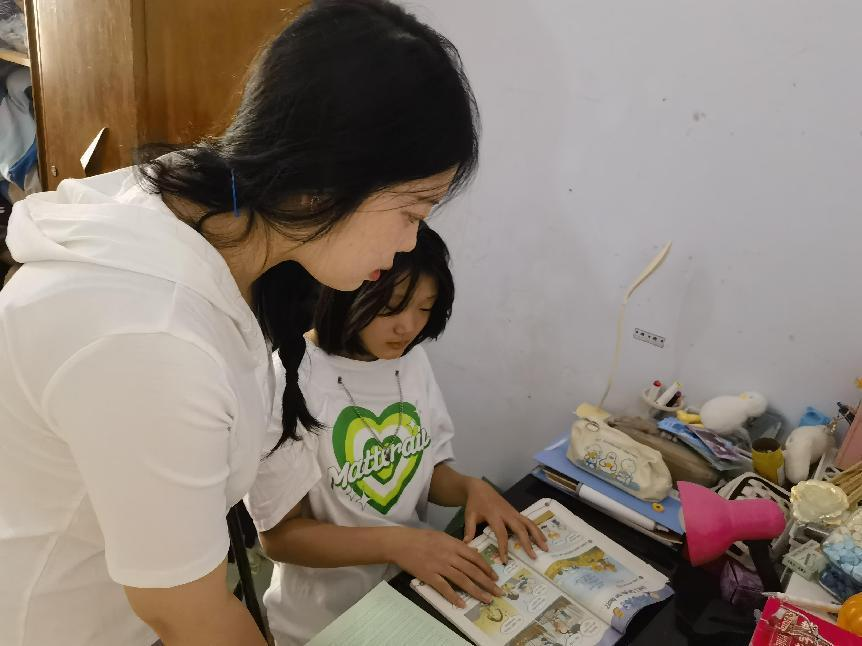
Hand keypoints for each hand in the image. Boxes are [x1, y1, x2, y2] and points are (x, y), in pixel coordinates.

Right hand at [388, 527, 503, 607]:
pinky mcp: (429, 575)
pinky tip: (462, 604)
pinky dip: (453, 596)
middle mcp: (449, 555)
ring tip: (486, 599)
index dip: (486, 568)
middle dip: (487, 582)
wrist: (402, 543)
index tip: (495, 577)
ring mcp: (439, 566)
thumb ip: (458, 545)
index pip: (475, 557)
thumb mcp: (442, 537)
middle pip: (472, 570)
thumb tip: (473, 552)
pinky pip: (444, 587)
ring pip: (462, 580)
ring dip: (476, 591)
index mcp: (453, 544)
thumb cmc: (422, 538)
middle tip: (498, 592)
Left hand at [462, 478, 547, 562]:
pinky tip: (543, 538)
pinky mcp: (516, 512)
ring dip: (537, 535)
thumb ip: (469, 529)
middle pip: (520, 528)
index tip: (505, 561)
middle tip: (534, 557)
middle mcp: (507, 514)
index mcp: (494, 515)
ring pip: (528, 523)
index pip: (501, 534)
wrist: (480, 488)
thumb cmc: (474, 504)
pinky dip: (536, 530)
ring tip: (545, 548)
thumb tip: (467, 544)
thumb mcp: (469, 515)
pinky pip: (528, 521)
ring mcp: (513, 512)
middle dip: (528, 543)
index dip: (504, 548)